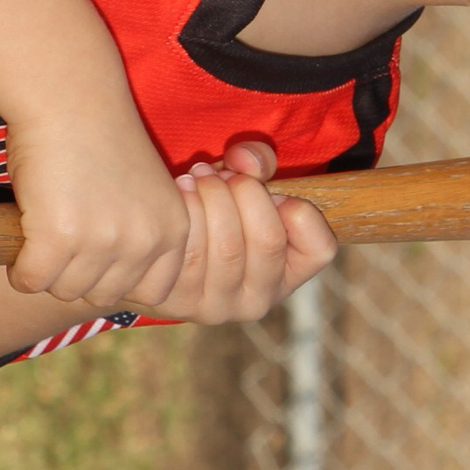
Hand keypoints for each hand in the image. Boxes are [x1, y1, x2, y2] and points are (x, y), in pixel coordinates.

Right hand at [3, 110, 192, 308]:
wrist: (69, 96)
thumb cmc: (97, 136)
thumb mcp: (139, 192)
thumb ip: (135, 235)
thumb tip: (104, 286)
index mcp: (173, 229)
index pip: (154, 293)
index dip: (119, 281)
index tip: (97, 262)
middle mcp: (145, 241)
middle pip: (101, 296)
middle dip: (75, 278)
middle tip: (57, 248)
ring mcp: (103, 242)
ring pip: (64, 290)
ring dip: (46, 272)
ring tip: (37, 239)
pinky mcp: (58, 238)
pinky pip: (31, 280)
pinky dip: (19, 270)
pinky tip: (18, 246)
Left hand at [140, 139, 338, 324]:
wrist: (148, 245)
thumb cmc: (210, 209)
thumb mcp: (241, 184)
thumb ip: (256, 163)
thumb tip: (246, 161)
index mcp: (287, 275)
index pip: (320, 248)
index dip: (298, 207)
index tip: (270, 190)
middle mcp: (257, 302)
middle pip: (269, 239)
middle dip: (245, 191)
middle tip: (222, 173)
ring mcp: (215, 308)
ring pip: (227, 245)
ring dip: (212, 196)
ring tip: (197, 176)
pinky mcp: (175, 302)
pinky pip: (189, 252)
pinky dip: (185, 211)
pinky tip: (177, 193)